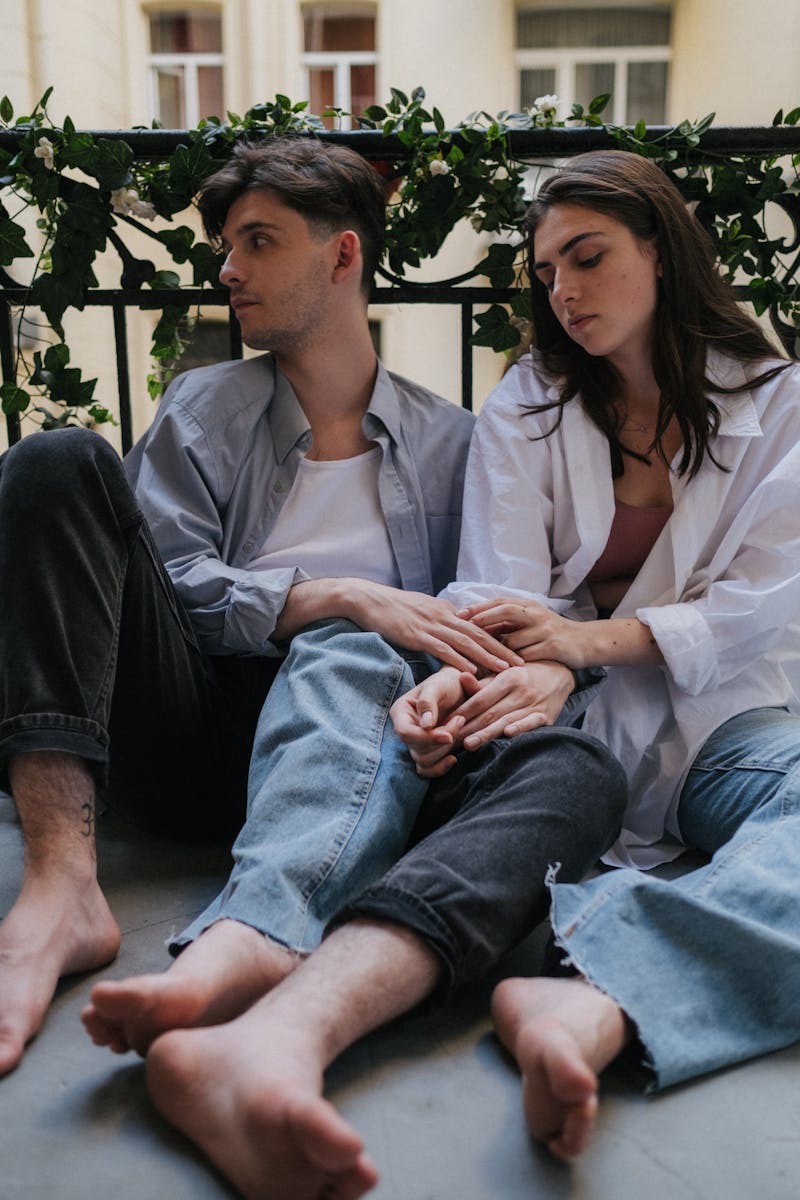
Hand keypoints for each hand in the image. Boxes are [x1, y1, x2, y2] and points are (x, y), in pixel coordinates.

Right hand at [346, 580, 523, 673]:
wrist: (368, 599)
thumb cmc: (392, 608)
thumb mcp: (422, 611)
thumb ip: (440, 620)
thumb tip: (455, 629)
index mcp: (447, 610)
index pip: (479, 625)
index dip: (499, 638)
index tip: (517, 649)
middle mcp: (444, 616)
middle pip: (480, 634)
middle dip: (502, 649)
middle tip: (522, 663)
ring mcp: (432, 625)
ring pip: (467, 642)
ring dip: (488, 656)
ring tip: (505, 669)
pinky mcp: (417, 635)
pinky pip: (443, 649)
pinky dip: (459, 660)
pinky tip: (471, 671)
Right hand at [391, 667, 469, 777]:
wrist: (460, 688)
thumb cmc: (447, 682)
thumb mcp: (437, 684)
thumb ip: (429, 702)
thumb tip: (425, 724)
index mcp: (401, 712)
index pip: (405, 733)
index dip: (426, 738)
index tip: (448, 736)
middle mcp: (405, 729)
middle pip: (416, 749)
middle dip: (441, 740)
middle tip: (460, 719)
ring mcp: (416, 742)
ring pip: (424, 760)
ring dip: (445, 750)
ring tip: (460, 726)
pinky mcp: (428, 752)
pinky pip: (427, 770)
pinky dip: (440, 768)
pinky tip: (453, 758)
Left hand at [452, 661, 575, 750]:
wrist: (560, 671)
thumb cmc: (525, 672)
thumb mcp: (505, 671)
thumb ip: (483, 680)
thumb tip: (460, 677)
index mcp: (508, 677)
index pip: (481, 698)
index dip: (463, 711)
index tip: (447, 722)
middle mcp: (521, 690)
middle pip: (491, 712)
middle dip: (470, 728)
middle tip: (451, 739)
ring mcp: (535, 703)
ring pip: (506, 721)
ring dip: (487, 734)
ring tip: (469, 744)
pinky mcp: (547, 716)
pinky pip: (532, 723)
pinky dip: (520, 728)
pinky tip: (507, 735)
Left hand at [461, 598, 590, 668]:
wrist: (584, 642)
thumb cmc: (550, 634)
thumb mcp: (530, 622)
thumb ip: (507, 622)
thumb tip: (475, 625)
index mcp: (528, 606)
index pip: (499, 601)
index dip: (478, 607)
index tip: (457, 614)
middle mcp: (536, 614)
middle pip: (506, 611)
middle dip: (484, 618)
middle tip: (464, 627)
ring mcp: (545, 630)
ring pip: (514, 639)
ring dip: (497, 650)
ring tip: (479, 659)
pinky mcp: (552, 646)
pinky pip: (527, 656)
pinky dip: (513, 663)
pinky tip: (501, 672)